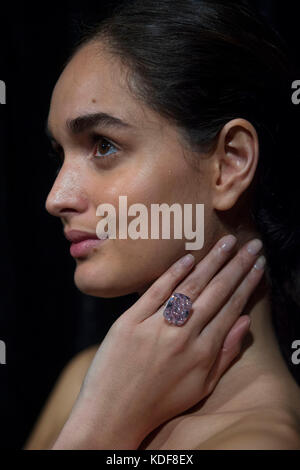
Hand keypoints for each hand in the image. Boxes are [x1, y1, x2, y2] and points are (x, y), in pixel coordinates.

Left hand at [52, 235, 264, 448]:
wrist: (114, 413)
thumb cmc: (160, 401)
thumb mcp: (202, 387)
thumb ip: (225, 354)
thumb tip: (245, 322)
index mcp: (203, 353)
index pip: (231, 309)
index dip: (247, 284)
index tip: (258, 265)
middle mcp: (183, 337)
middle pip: (216, 292)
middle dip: (237, 265)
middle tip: (252, 244)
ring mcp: (155, 327)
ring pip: (190, 287)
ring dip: (212, 261)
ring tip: (227, 243)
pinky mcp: (130, 321)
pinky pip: (156, 291)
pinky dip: (173, 272)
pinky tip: (188, 257)